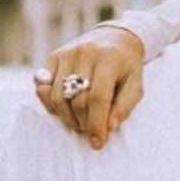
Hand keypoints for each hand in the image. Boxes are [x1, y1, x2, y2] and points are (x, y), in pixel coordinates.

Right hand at [35, 26, 144, 149]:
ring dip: (67, 117)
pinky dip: (51, 104)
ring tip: (80, 122)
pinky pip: (43, 87)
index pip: (98, 97)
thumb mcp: (136, 84)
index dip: (96, 124)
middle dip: (83, 122)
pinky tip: (65, 109)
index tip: (97, 143)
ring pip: (57, 96)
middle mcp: (85, 52)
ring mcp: (66, 53)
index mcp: (109, 58)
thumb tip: (109, 128)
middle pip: (77, 99)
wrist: (116, 37)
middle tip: (91, 131)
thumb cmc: (128, 66)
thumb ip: (124, 106)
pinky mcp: (54, 56)